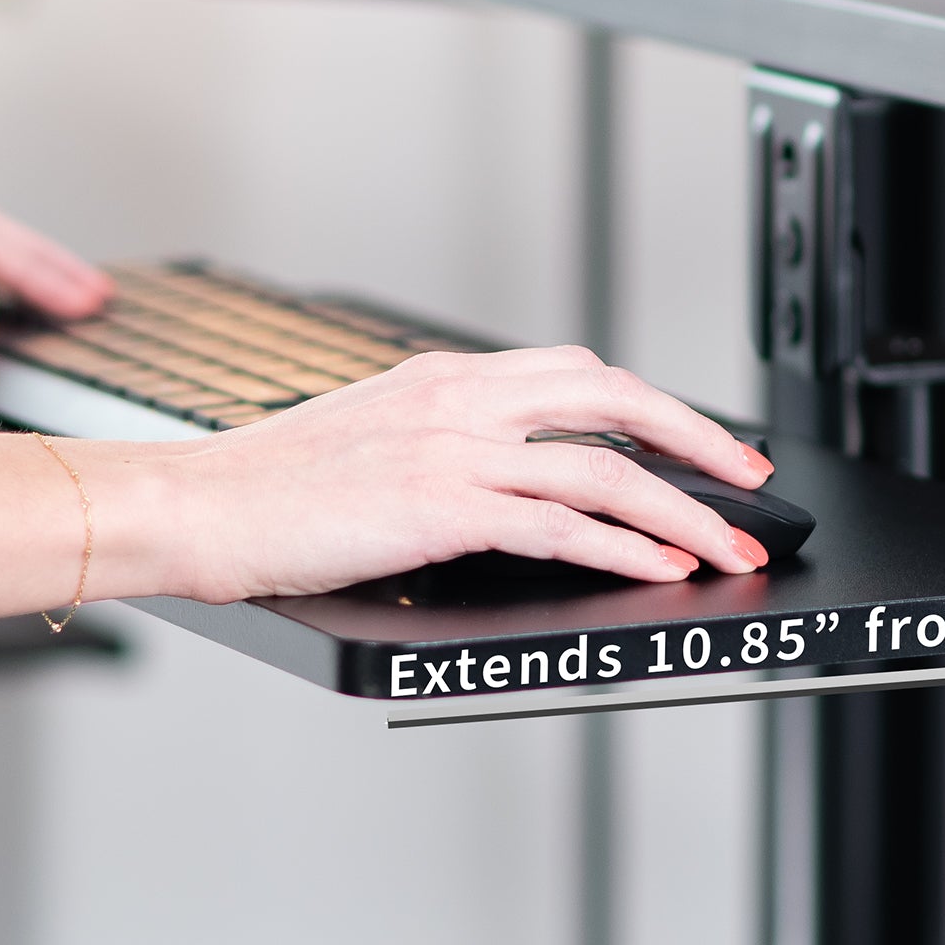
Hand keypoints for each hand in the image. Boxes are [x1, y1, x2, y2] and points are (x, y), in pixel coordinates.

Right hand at [124, 344, 779, 600]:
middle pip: (613, 399)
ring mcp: (452, 449)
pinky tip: (658, 569)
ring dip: (681, 513)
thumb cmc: (268, 487)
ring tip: (728, 548)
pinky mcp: (438, 506)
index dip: (651, 407)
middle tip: (746, 478)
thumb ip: (442, 443)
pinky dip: (621, 548)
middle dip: (695, 438)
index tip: (696, 439)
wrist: (197, 505)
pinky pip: (557, 525)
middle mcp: (459, 399)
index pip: (578, 375)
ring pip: (602, 470)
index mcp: (446, 378)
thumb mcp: (370, 438)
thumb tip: (509, 478)